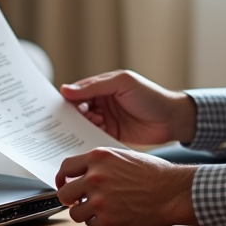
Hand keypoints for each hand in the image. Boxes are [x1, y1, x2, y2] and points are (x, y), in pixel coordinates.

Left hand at [55, 148, 196, 225]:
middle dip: (70, 199)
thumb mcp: (124, 156)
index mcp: (98, 157)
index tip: (64, 184)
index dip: (62, 178)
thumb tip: (84, 173)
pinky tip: (114, 215)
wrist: (173, 192)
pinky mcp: (107, 220)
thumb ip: (102, 163)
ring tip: (102, 209)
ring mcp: (99, 200)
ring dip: (85, 212)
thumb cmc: (155, 174)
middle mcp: (95, 178)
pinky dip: (99, 222)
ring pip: (75, 213)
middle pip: (64, 193)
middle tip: (79, 201)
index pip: (66, 168)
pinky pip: (91, 224)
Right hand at [60, 70, 196, 145]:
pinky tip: (86, 142)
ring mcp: (106, 120)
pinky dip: (88, 140)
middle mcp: (101, 103)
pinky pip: (94, 137)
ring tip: (82, 130)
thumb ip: (95, 86)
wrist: (173, 119)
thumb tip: (66, 89)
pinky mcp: (111, 135)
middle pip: (77, 111)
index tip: (52, 108)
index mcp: (102, 87)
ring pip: (84, 125)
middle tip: (64, 123)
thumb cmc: (151, 96)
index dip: (65, 99)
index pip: (77, 92)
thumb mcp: (122, 83)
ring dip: (80, 128)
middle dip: (70, 117)